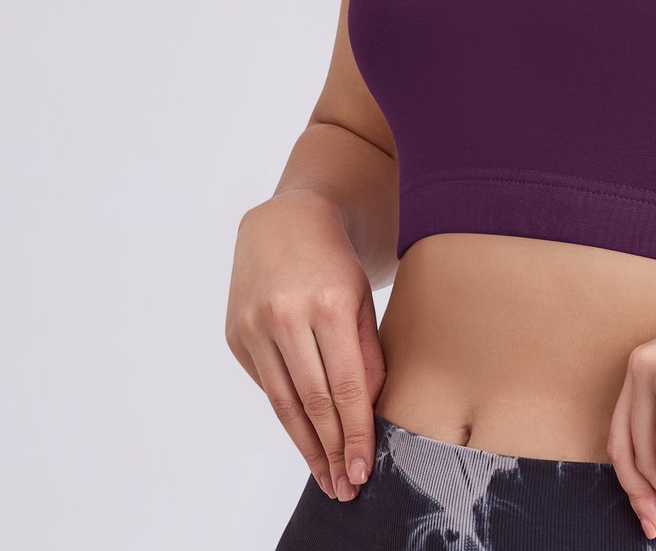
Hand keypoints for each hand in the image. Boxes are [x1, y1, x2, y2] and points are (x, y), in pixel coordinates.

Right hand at [225, 189, 385, 501]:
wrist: (284, 220)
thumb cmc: (335, 260)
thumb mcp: (363, 297)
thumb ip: (367, 352)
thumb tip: (368, 411)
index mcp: (328, 303)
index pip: (344, 384)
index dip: (354, 432)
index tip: (363, 469)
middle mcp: (287, 316)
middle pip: (312, 400)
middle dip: (331, 449)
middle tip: (345, 487)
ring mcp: (255, 326)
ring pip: (283, 402)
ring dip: (305, 445)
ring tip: (325, 476)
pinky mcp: (235, 335)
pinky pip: (266, 384)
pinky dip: (287, 413)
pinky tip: (304, 437)